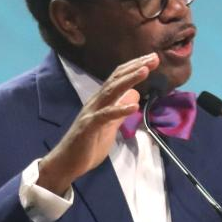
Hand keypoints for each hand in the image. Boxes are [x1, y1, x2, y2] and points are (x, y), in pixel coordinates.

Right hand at [37, 53, 158, 195]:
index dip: (134, 67)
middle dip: (135, 67)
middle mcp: (95, 102)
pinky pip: (105, 116)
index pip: (118, 78)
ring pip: (110, 92)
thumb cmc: (87, 146)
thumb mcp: (109, 128)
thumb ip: (120, 113)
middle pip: (116, 79)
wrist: (67, 163)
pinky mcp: (88, 127)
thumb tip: (133, 97)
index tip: (152, 60)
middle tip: (154, 58)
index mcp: (101, 101)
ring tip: (145, 71)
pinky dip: (119, 110)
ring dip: (128, 80)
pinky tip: (133, 106)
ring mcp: (91, 113)